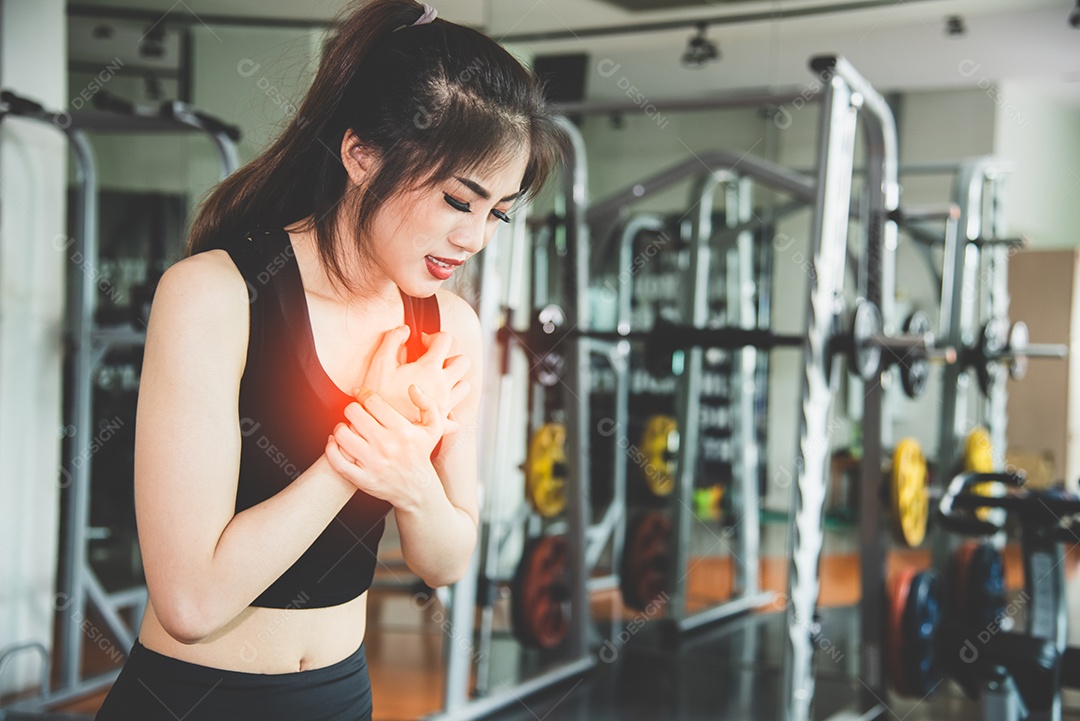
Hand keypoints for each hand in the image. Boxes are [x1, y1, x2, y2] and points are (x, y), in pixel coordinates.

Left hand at [325, 385, 447, 508]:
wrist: (417, 489)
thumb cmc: (421, 454)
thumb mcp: (433, 428)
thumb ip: (427, 404)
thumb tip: (413, 387)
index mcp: (402, 430)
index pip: (372, 402)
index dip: (363, 394)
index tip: (360, 395)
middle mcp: (387, 445)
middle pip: (353, 413)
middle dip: (352, 409)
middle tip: (355, 414)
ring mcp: (373, 463)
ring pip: (341, 433)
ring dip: (340, 428)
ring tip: (347, 429)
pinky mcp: (362, 478)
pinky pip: (336, 459)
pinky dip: (330, 448)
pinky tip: (335, 443)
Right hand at [357, 326, 469, 429]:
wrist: (375, 427)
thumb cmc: (377, 395)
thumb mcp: (379, 362)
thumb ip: (392, 340)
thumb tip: (406, 329)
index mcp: (429, 368)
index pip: (445, 340)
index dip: (433, 337)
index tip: (422, 344)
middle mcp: (442, 385)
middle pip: (463, 362)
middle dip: (450, 357)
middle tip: (434, 363)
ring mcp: (444, 405)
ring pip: (464, 388)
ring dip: (455, 382)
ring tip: (438, 383)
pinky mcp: (440, 424)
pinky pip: (455, 419)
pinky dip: (450, 413)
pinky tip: (437, 409)